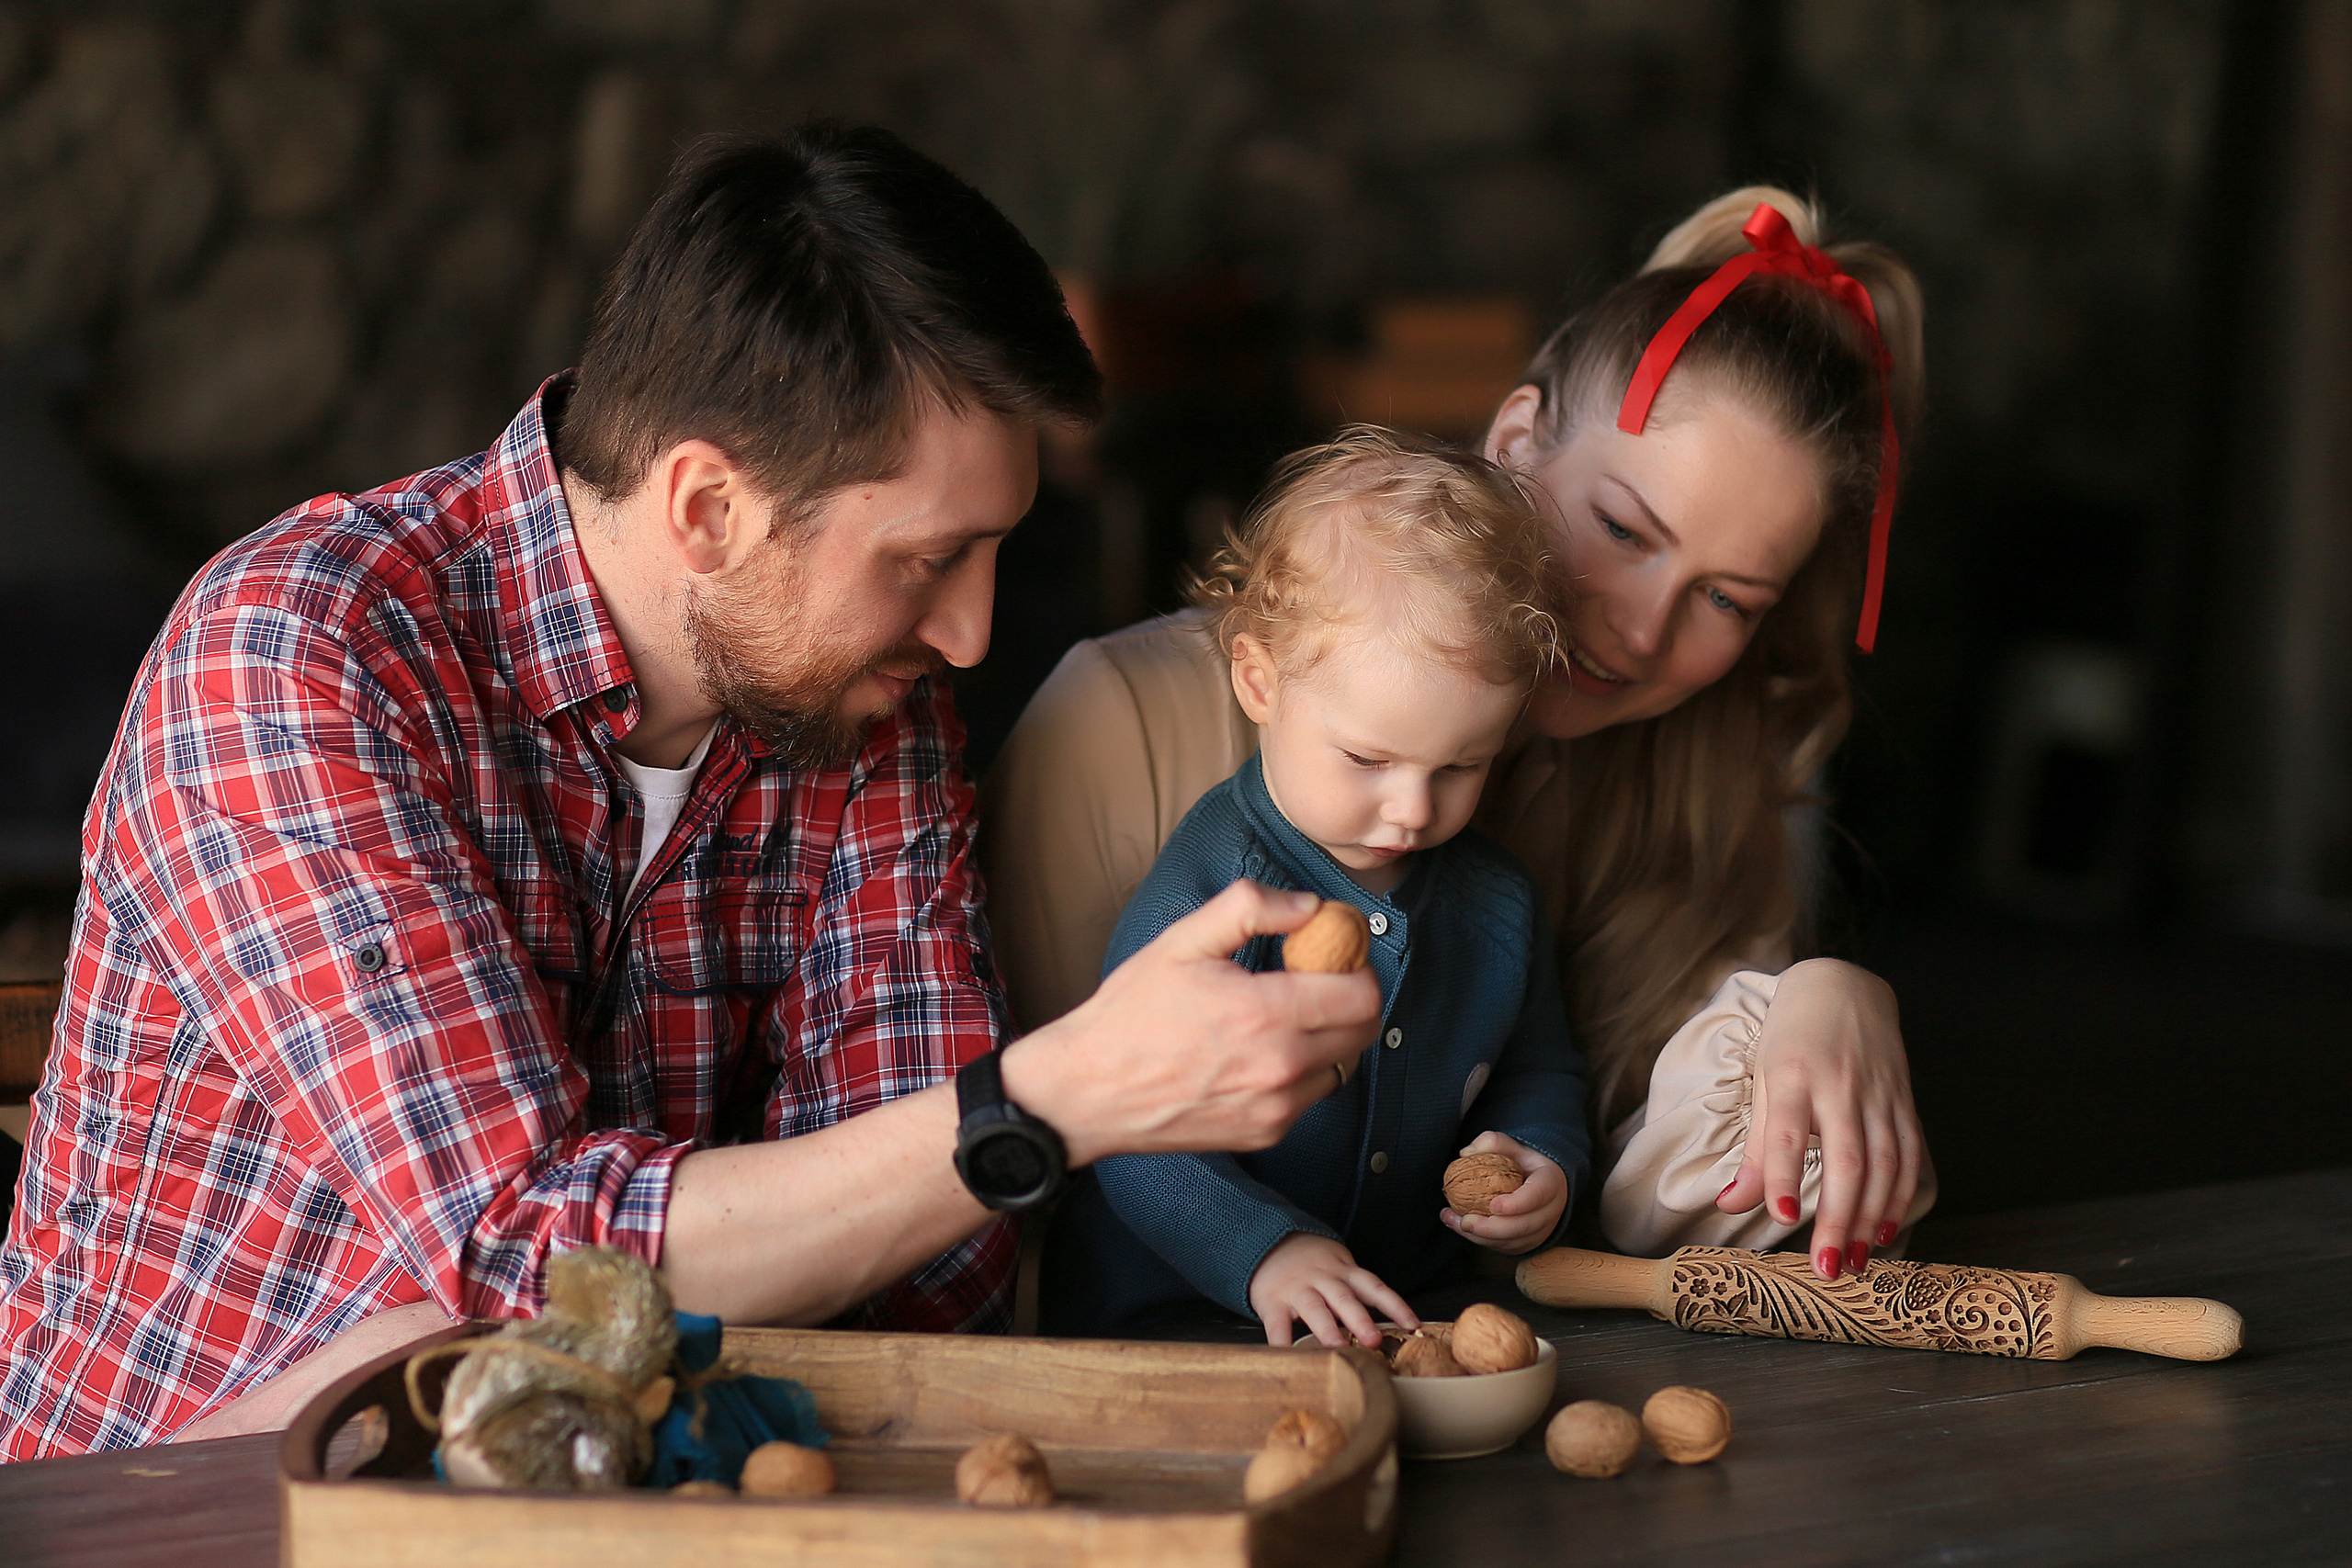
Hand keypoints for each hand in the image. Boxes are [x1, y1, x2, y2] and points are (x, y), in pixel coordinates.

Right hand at [1001, 880, 1381, 1167]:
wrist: (1088, 1093)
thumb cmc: (1131, 1015)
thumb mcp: (1182, 941)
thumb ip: (1251, 909)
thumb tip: (1309, 905)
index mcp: (1266, 1014)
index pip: (1361, 994)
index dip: (1357, 966)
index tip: (1333, 954)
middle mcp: (1281, 1067)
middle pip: (1365, 1031)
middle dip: (1351, 999)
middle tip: (1315, 980)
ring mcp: (1276, 1108)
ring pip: (1342, 1065)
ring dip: (1329, 1037)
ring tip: (1285, 1018)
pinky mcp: (1265, 1133)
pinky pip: (1311, 1096)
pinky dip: (1302, 1071)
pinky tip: (1261, 1053)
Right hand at [1248, 1232, 1416, 1348]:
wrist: (1268, 1243)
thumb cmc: (1313, 1264)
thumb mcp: (1339, 1268)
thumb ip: (1357, 1293)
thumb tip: (1384, 1330)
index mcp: (1345, 1274)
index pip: (1374, 1288)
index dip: (1394, 1305)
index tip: (1412, 1324)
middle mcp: (1324, 1281)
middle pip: (1345, 1299)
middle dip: (1359, 1320)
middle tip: (1373, 1340)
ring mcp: (1297, 1291)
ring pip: (1314, 1309)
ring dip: (1326, 1329)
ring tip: (1337, 1347)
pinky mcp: (1273, 1303)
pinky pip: (1277, 1324)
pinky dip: (1282, 1342)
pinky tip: (1288, 1357)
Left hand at [1440, 1131, 1565, 1255]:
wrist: (1535, 1182)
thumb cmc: (1521, 1162)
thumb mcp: (1511, 1146)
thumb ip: (1491, 1142)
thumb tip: (1466, 1153)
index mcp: (1551, 1181)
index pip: (1538, 1195)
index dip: (1517, 1204)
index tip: (1493, 1206)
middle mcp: (1551, 1210)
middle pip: (1525, 1226)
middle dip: (1493, 1228)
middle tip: (1466, 1221)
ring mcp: (1541, 1230)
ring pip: (1513, 1241)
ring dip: (1481, 1237)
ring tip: (1454, 1221)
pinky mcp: (1527, 1242)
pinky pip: (1504, 1247)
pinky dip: (1480, 1240)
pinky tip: (1458, 1226)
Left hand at [1715, 958, 1923, 1280]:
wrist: (1844, 987)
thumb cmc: (1793, 1038)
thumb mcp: (1764, 1080)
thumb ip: (1755, 1148)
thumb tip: (1730, 1203)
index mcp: (1793, 1075)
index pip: (1787, 1131)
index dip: (1782, 1174)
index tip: (1778, 1217)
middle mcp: (1840, 1085)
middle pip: (1844, 1160)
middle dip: (1836, 1218)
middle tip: (1826, 1268)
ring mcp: (1878, 1094)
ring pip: (1882, 1165)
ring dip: (1869, 1219)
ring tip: (1853, 1261)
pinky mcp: (1904, 1102)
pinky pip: (1908, 1156)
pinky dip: (1900, 1197)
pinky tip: (1884, 1230)